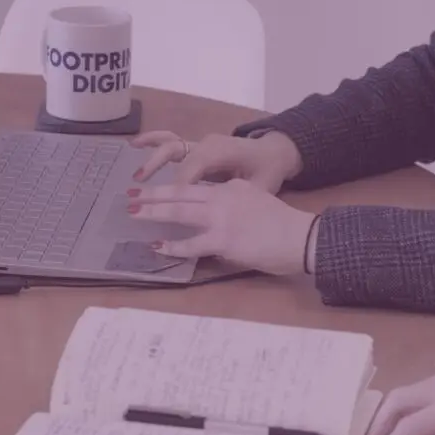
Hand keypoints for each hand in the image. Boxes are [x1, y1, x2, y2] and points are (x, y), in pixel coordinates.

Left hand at [126, 179, 317, 275]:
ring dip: (154, 212)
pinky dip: (173, 245)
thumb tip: (224, 221)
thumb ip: (239, 205)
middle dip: (154, 194)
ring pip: (180, 211)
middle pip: (182, 192)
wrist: (301, 236)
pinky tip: (158, 247)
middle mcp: (224, 197)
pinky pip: (191, 243)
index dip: (176, 189)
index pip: (199, 187)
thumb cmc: (286, 226)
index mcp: (234, 188)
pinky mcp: (223, 239)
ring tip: (134, 213)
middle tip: (132, 195)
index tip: (160, 192)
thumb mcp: (260, 203)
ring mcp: (221, 217)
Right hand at [129, 130, 303, 193]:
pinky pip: (172, 141)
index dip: (179, 189)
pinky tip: (135, 145)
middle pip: (177, 157)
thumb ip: (240, 199)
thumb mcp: (261, 187)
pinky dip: (153, 141)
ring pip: (171, 146)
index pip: (193, 170)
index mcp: (222, 152)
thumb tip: (219, 220)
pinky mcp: (198, 146)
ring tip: (136, 176)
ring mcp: (201, 143)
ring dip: (152, 159)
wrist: (277, 151)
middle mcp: (208, 145)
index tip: (164, 208)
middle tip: (138, 194)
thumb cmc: (269, 171)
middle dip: (156, 173)